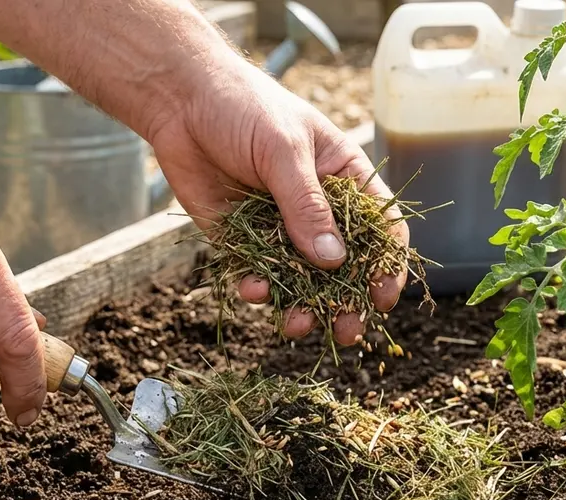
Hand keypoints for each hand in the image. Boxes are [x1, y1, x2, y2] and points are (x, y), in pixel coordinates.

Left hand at [146, 58, 409, 346]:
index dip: (387, 265)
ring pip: (302, 279)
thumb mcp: (283, 151)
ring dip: (303, 306)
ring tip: (295, 324)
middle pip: (344, 266)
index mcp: (344, 178)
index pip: (380, 228)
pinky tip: (252, 289)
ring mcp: (281, 227)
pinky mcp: (243, 240)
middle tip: (346, 333)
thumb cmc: (244, 107)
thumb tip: (333, 262)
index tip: (383, 298)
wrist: (178, 101)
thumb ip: (307, 206)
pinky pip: (259, 275)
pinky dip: (259, 289)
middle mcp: (317, 208)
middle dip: (347, 302)